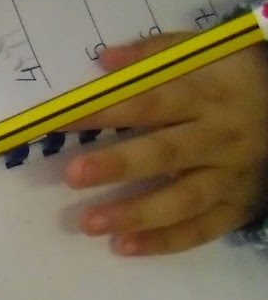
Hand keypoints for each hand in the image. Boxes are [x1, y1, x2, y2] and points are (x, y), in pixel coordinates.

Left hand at [66, 35, 267, 254]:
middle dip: (119, 165)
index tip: (60, 120)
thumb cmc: (236, 78)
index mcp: (208, 95)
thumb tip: (103, 60)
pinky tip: (124, 246)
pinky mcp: (238, 206)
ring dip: (135, 213)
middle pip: (167, 153)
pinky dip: (164, 241)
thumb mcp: (204, 53)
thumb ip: (154, 55)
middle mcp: (220, 137)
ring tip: (88, 223)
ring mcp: (231, 176)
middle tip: (72, 174)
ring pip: (184, 200)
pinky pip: (202, 229)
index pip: (150, 102)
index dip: (106, 111)